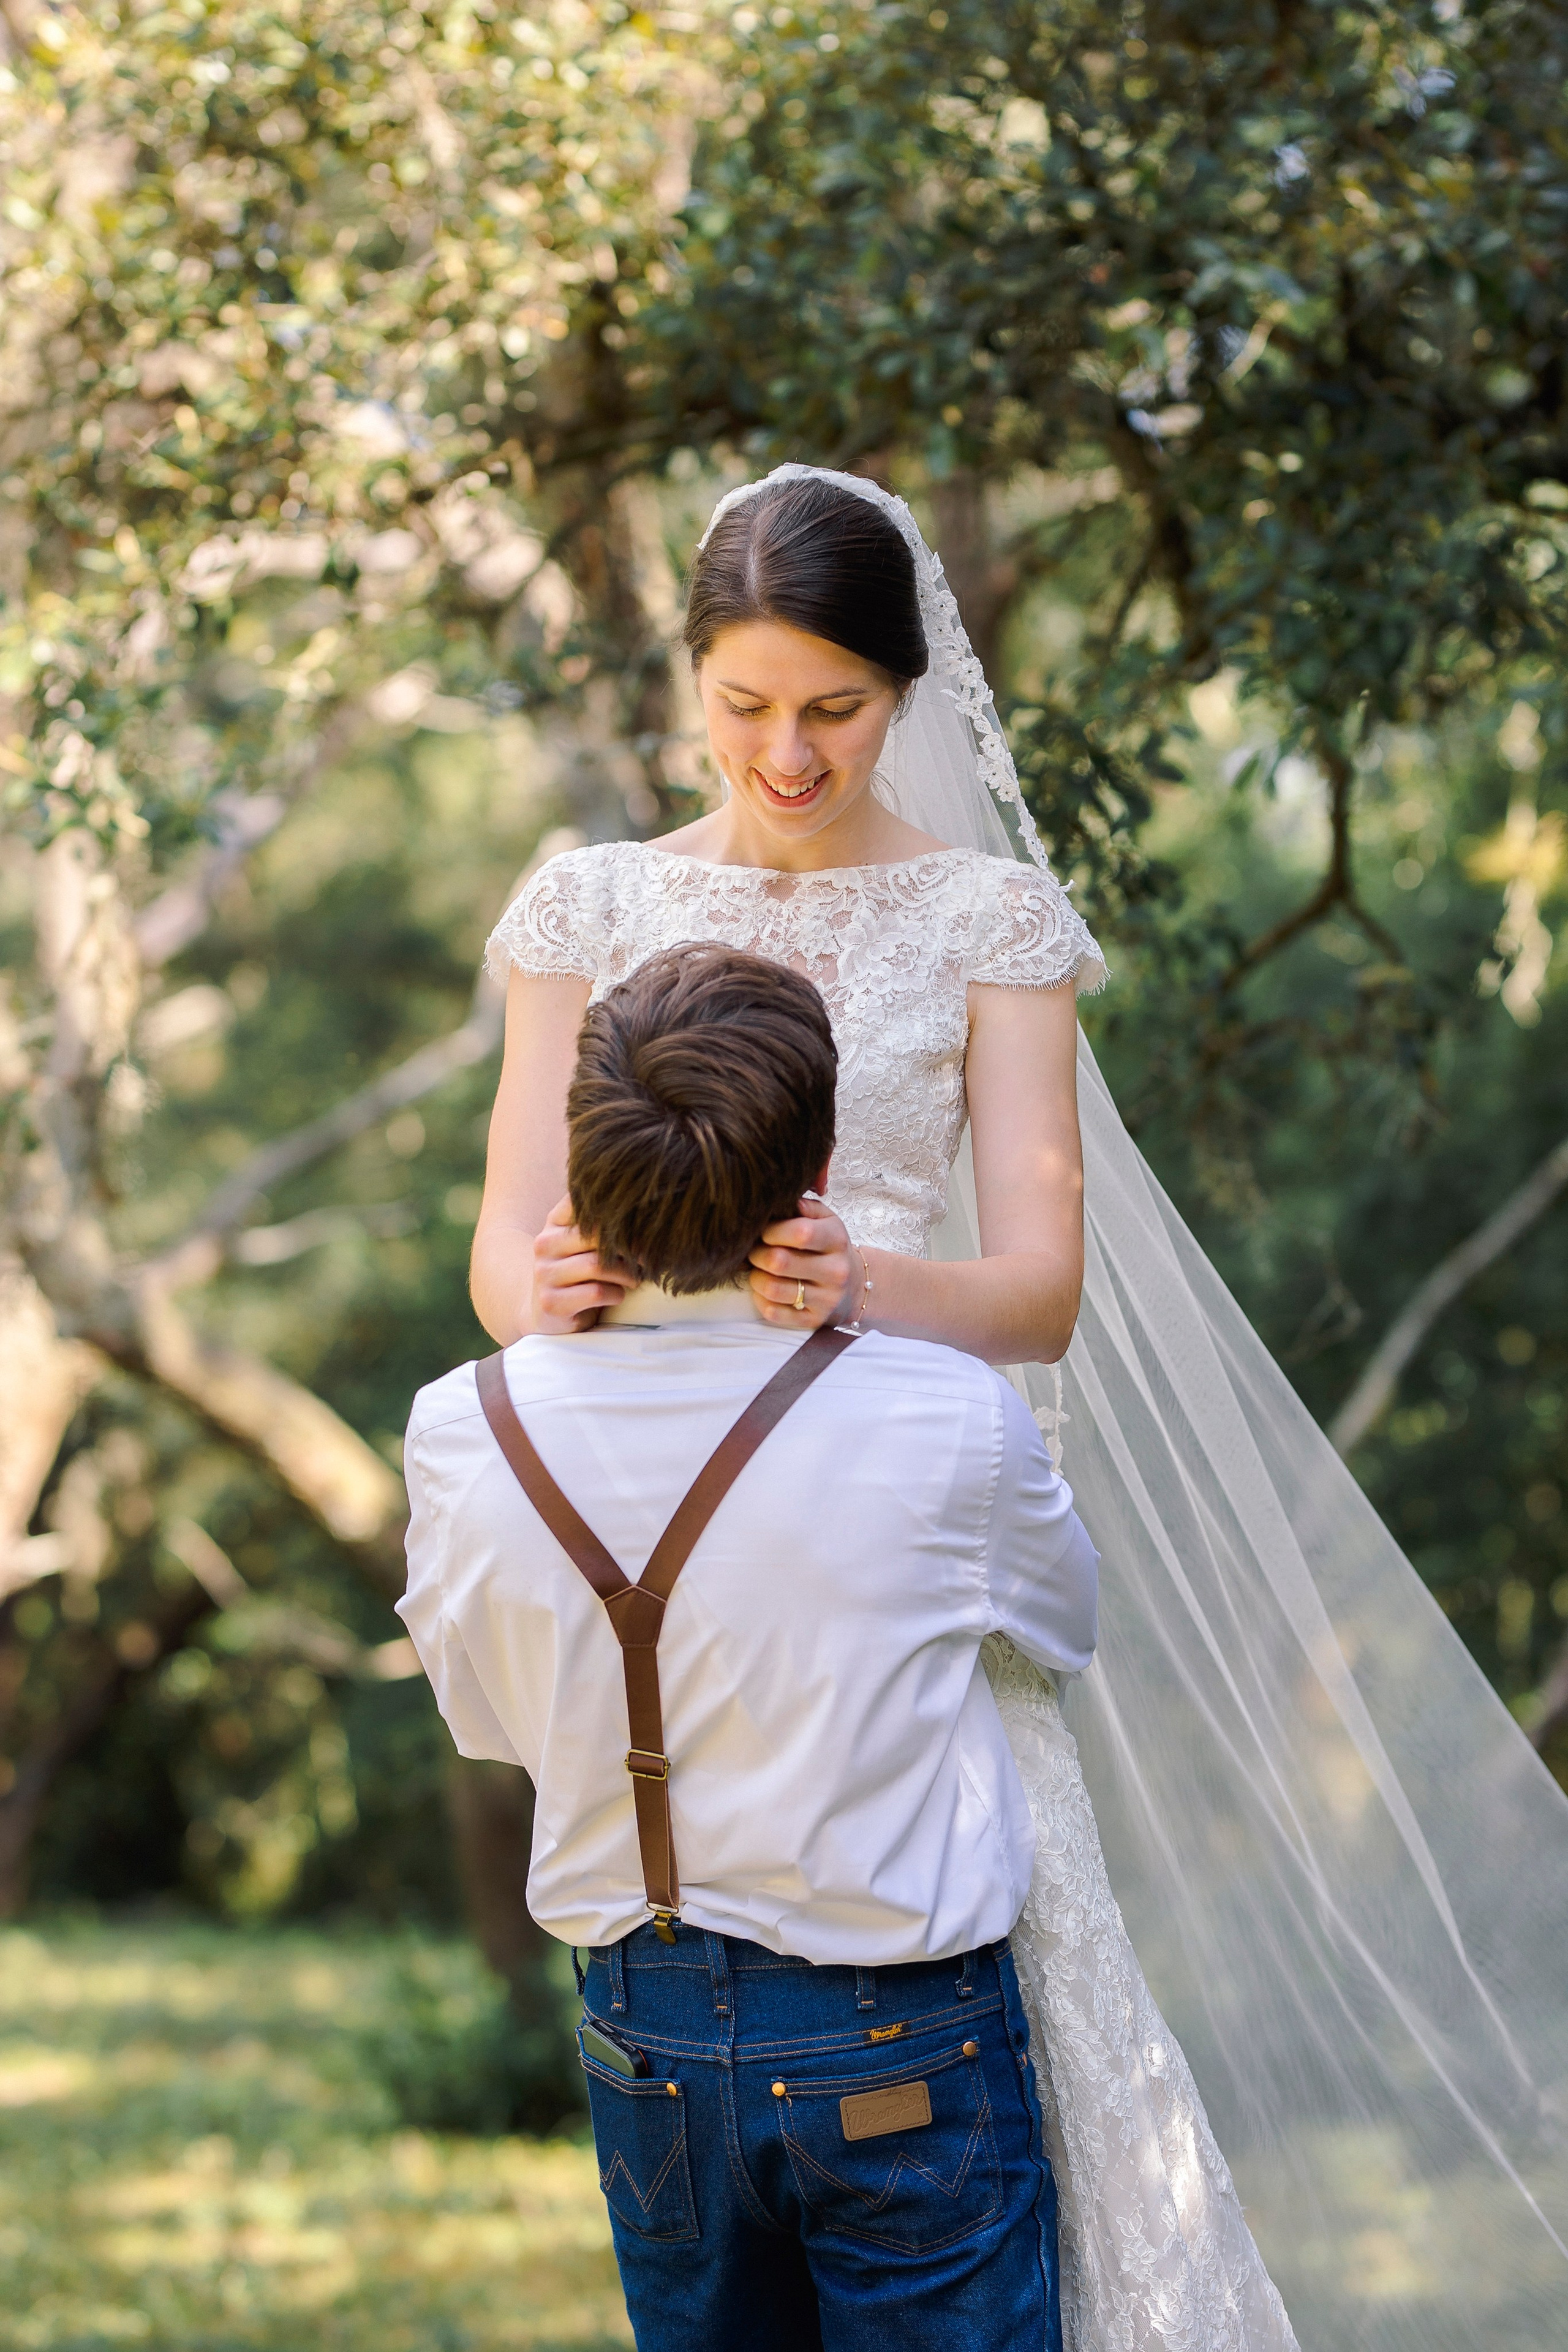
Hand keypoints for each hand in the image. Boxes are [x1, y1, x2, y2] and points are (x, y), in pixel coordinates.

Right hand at [530, 1196, 634, 1333]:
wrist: (549, 1313)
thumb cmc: (580, 1273)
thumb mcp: (587, 1243)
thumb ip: (604, 1223)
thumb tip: (645, 1209)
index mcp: (555, 1222)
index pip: (584, 1203)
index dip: (617, 1214)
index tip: (640, 1225)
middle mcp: (544, 1244)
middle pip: (595, 1235)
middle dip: (628, 1248)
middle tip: (647, 1258)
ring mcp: (544, 1273)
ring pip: (597, 1265)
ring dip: (625, 1274)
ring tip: (634, 1279)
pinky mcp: (551, 1302)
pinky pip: (595, 1292)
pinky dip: (616, 1294)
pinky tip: (617, 1295)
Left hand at [748, 1194, 857, 1329]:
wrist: (854, 1287)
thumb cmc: (829, 1248)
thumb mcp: (826, 1220)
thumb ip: (803, 1206)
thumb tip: (780, 1199)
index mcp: (837, 1240)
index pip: (800, 1232)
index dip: (772, 1230)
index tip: (764, 1232)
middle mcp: (835, 1271)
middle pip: (780, 1261)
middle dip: (757, 1254)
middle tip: (755, 1251)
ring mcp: (826, 1299)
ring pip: (772, 1289)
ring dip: (755, 1278)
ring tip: (758, 1270)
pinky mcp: (813, 1321)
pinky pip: (773, 1313)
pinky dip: (760, 1299)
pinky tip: (764, 1290)